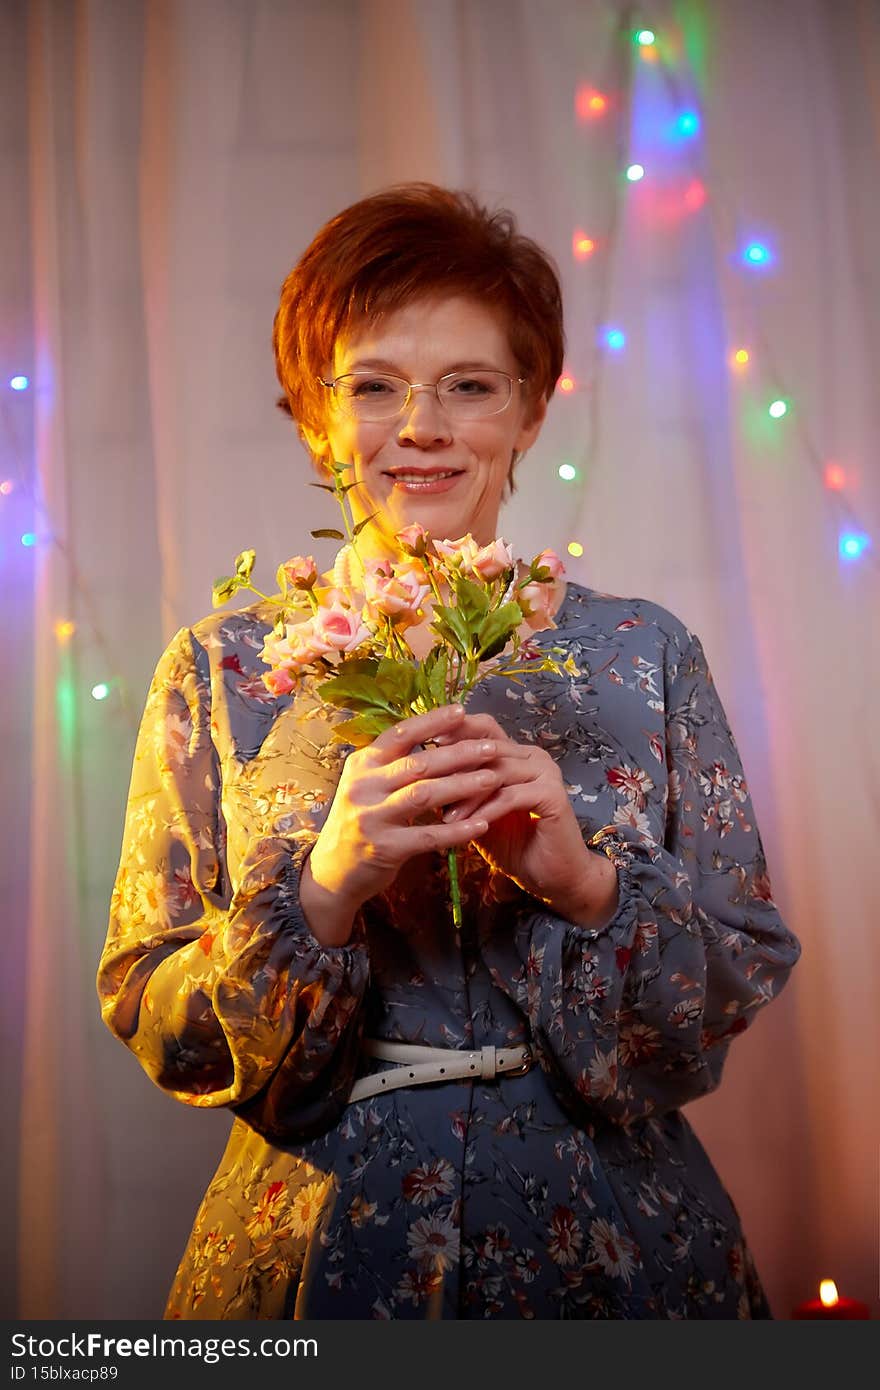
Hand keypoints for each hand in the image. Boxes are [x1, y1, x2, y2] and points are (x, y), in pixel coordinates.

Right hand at [302, 703, 503, 943]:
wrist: (333, 870)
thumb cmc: (360, 820)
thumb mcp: (366, 785)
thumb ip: (394, 764)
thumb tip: (438, 734)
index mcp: (362, 764)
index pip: (400, 734)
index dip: (431, 722)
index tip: (462, 711)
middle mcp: (363, 786)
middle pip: (418, 764)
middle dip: (459, 754)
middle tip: (492, 748)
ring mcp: (371, 817)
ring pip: (424, 795)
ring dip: (462, 786)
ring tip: (493, 779)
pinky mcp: (384, 848)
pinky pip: (428, 836)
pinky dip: (457, 830)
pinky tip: (482, 824)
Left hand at [433, 712, 618, 929]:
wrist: (551, 876)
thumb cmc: (512, 844)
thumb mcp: (478, 812)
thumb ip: (459, 789)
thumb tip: (419, 771)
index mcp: (516, 753)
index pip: (483, 729)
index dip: (453, 732)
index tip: (419, 747)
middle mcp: (533, 756)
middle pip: (487, 748)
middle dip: (453, 768)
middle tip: (422, 786)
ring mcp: (546, 772)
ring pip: (496, 773)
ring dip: (466, 795)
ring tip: (442, 816)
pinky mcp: (553, 794)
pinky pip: (510, 797)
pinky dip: (485, 811)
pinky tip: (465, 826)